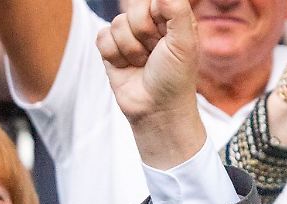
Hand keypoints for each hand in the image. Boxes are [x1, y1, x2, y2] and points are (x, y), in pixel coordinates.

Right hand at [99, 0, 205, 168]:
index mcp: (172, 19)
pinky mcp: (112, 49)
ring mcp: (130, 36)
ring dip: (131, 49)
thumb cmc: (175, 79)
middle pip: (133, 9)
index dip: (155, 16)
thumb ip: (177, 11)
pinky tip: (127, 67)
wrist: (156, 110)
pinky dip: (114, 55)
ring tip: (143, 64)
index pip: (155, 0)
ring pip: (117, 24)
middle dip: (143, 34)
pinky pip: (102, 37)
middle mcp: (151, 25)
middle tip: (155, 54)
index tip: (164, 37)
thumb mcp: (184, 44)